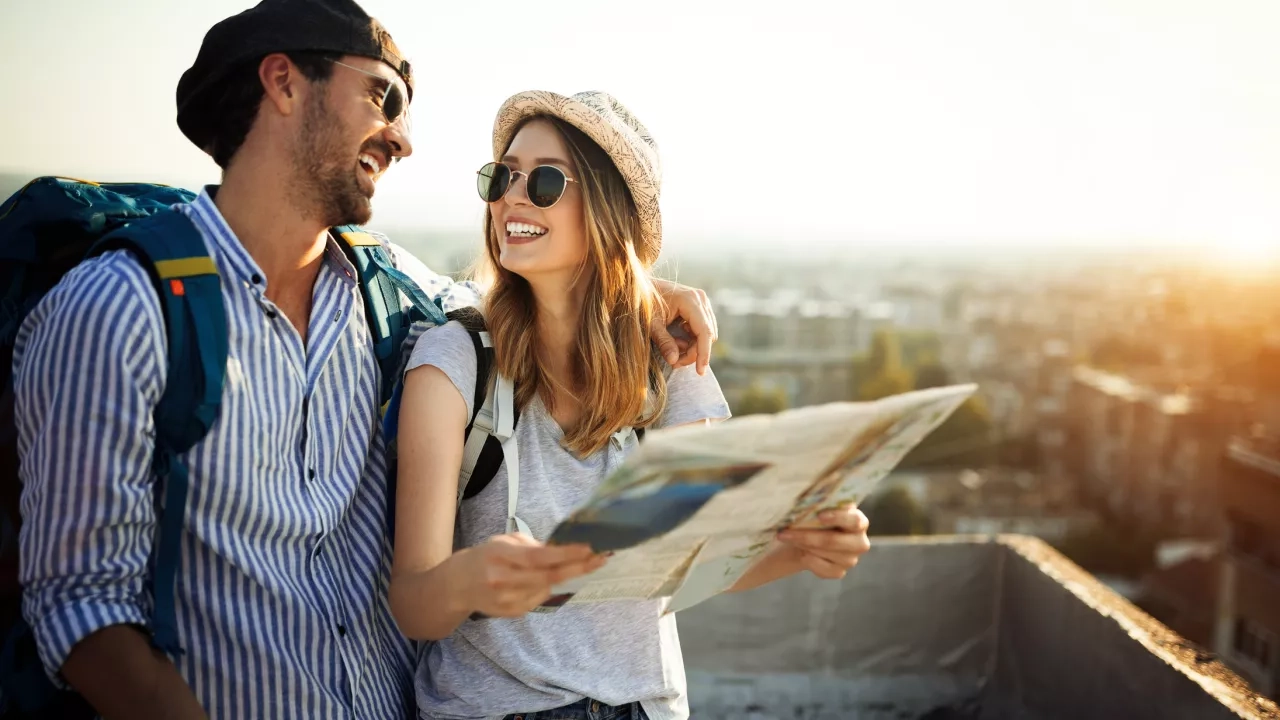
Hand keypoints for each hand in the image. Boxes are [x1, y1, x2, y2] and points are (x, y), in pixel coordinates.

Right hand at [457, 533, 605, 616]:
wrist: (458, 585)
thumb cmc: (486, 557)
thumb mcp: (504, 542)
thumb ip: (531, 546)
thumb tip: (561, 548)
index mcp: (499, 555)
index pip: (537, 557)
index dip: (564, 554)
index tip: (588, 548)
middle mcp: (502, 579)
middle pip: (547, 576)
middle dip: (577, 567)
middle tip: (601, 557)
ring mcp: (506, 600)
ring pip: (546, 589)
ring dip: (569, 577)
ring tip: (588, 564)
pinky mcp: (511, 613)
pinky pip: (539, 599)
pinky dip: (551, 588)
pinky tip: (557, 578)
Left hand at [650, 279, 717, 374]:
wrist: (639, 286)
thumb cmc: (642, 302)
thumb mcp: (651, 324)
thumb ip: (663, 341)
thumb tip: (674, 361)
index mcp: (690, 300)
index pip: (704, 332)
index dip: (703, 353)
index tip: (700, 371)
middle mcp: (700, 299)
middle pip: (707, 335)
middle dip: (694, 352)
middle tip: (674, 362)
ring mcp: (701, 302)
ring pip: (706, 333)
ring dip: (693, 347)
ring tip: (673, 352)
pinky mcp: (698, 306)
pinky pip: (702, 329)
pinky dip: (692, 339)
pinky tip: (677, 340)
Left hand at [775, 505, 870, 579]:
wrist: (809, 538)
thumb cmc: (816, 518)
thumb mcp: (820, 508)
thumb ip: (821, 503)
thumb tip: (807, 498)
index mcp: (859, 521)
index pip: (854, 521)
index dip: (838, 518)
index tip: (819, 515)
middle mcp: (860, 542)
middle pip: (833, 541)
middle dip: (807, 536)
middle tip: (784, 532)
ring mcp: (851, 560)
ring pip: (823, 554)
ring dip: (803, 545)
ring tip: (787, 537)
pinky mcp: (839, 572)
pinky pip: (822, 568)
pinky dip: (808, 560)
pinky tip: (800, 552)